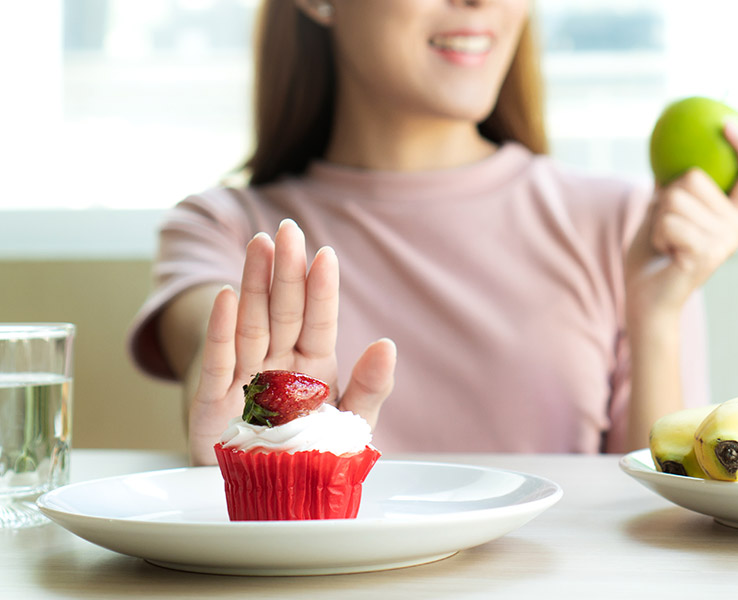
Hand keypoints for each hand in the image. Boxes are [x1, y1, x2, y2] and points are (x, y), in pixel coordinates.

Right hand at [188, 219, 396, 464]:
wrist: (268, 497)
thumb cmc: (309, 456)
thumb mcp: (350, 426)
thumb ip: (370, 388)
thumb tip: (387, 344)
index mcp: (315, 369)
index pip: (319, 321)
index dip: (321, 290)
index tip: (326, 256)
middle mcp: (279, 365)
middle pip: (284, 311)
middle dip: (287, 271)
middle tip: (288, 229)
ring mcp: (246, 378)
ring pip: (252, 324)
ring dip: (255, 284)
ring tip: (260, 245)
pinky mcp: (213, 401)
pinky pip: (222, 361)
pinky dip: (223, 331)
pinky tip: (229, 296)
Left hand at [626, 120, 737, 316]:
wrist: (646, 299)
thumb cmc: (652, 256)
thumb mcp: (661, 212)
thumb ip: (672, 186)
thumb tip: (666, 147)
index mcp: (733, 215)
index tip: (727, 122)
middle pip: (693, 177)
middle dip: (665, 199)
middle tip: (667, 230)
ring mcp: (726, 242)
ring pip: (676, 199)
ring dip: (658, 219)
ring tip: (665, 244)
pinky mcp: (708, 255)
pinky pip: (669, 221)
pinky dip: (656, 234)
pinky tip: (665, 253)